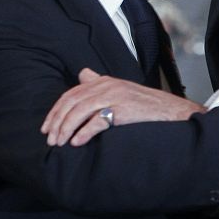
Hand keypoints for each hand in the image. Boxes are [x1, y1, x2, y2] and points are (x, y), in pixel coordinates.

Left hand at [41, 68, 204, 146]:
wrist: (171, 111)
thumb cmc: (144, 104)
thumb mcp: (120, 88)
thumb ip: (99, 82)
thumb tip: (82, 74)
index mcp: (104, 81)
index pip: (71, 94)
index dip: (55, 111)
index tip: (47, 127)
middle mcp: (107, 86)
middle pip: (72, 102)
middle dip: (57, 121)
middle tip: (50, 139)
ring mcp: (115, 96)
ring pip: (80, 111)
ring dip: (66, 129)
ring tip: (60, 143)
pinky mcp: (123, 109)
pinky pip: (98, 121)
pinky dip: (84, 133)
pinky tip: (77, 142)